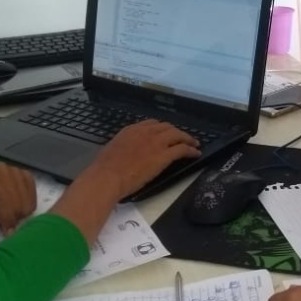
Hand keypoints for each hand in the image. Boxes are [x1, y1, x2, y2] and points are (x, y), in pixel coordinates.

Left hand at [0, 162, 36, 232]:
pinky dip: (27, 204)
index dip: (8, 223)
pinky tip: (17, 205)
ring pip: (29, 202)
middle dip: (15, 219)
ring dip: (22, 212)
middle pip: (21, 205)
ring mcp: (19, 174)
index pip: (7, 207)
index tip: (6, 232)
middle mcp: (7, 175)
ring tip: (11, 214)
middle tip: (6, 223)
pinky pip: (33, 195)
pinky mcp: (26, 175)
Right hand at [86, 120, 200, 199]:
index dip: (162, 128)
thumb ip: (124, 145)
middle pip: (167, 127)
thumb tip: (127, 151)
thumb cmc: (105, 168)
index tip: (166, 132)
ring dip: (187, 138)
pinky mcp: (164, 155)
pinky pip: (182, 149)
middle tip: (182, 137)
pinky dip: (191, 150)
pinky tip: (195, 153)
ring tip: (194, 143)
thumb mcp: (113, 148)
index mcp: (132, 130)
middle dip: (176, 132)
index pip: (152, 124)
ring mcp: (156, 143)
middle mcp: (145, 133)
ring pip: (177, 135)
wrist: (108, 176)